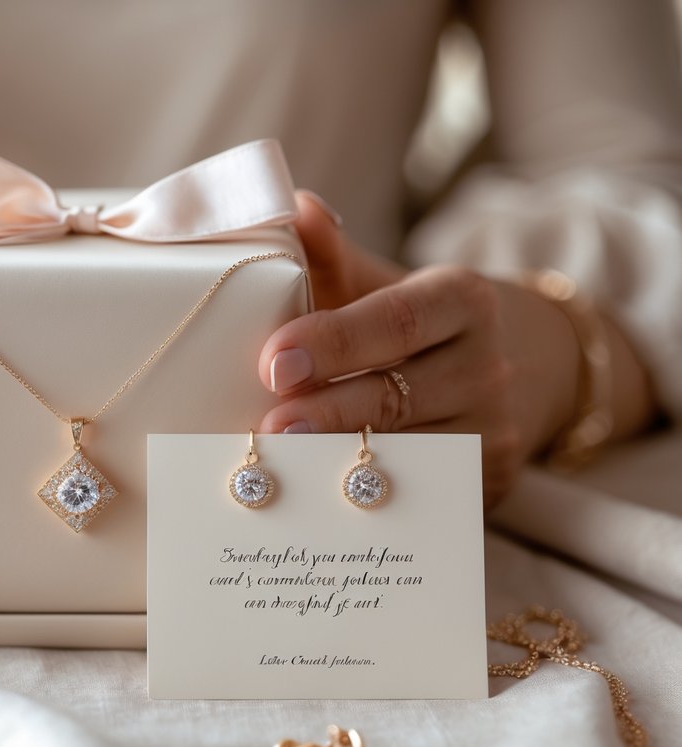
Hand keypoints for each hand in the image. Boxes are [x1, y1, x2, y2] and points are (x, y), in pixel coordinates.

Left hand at [257, 191, 588, 505]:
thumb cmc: (419, 324)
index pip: (395, 320)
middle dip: (329, 412)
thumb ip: (334, 256)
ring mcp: (495, 428)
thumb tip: (292, 207)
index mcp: (462, 299)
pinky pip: (422, 492)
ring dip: (341, 462)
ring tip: (282, 465)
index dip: (333, 342)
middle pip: (398, 394)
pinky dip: (369, 496)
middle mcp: (488, 364)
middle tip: (269, 427)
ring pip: (410, 452)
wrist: (517, 365)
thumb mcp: (383, 285)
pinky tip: (322, 498)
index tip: (273, 360)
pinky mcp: (491, 481)